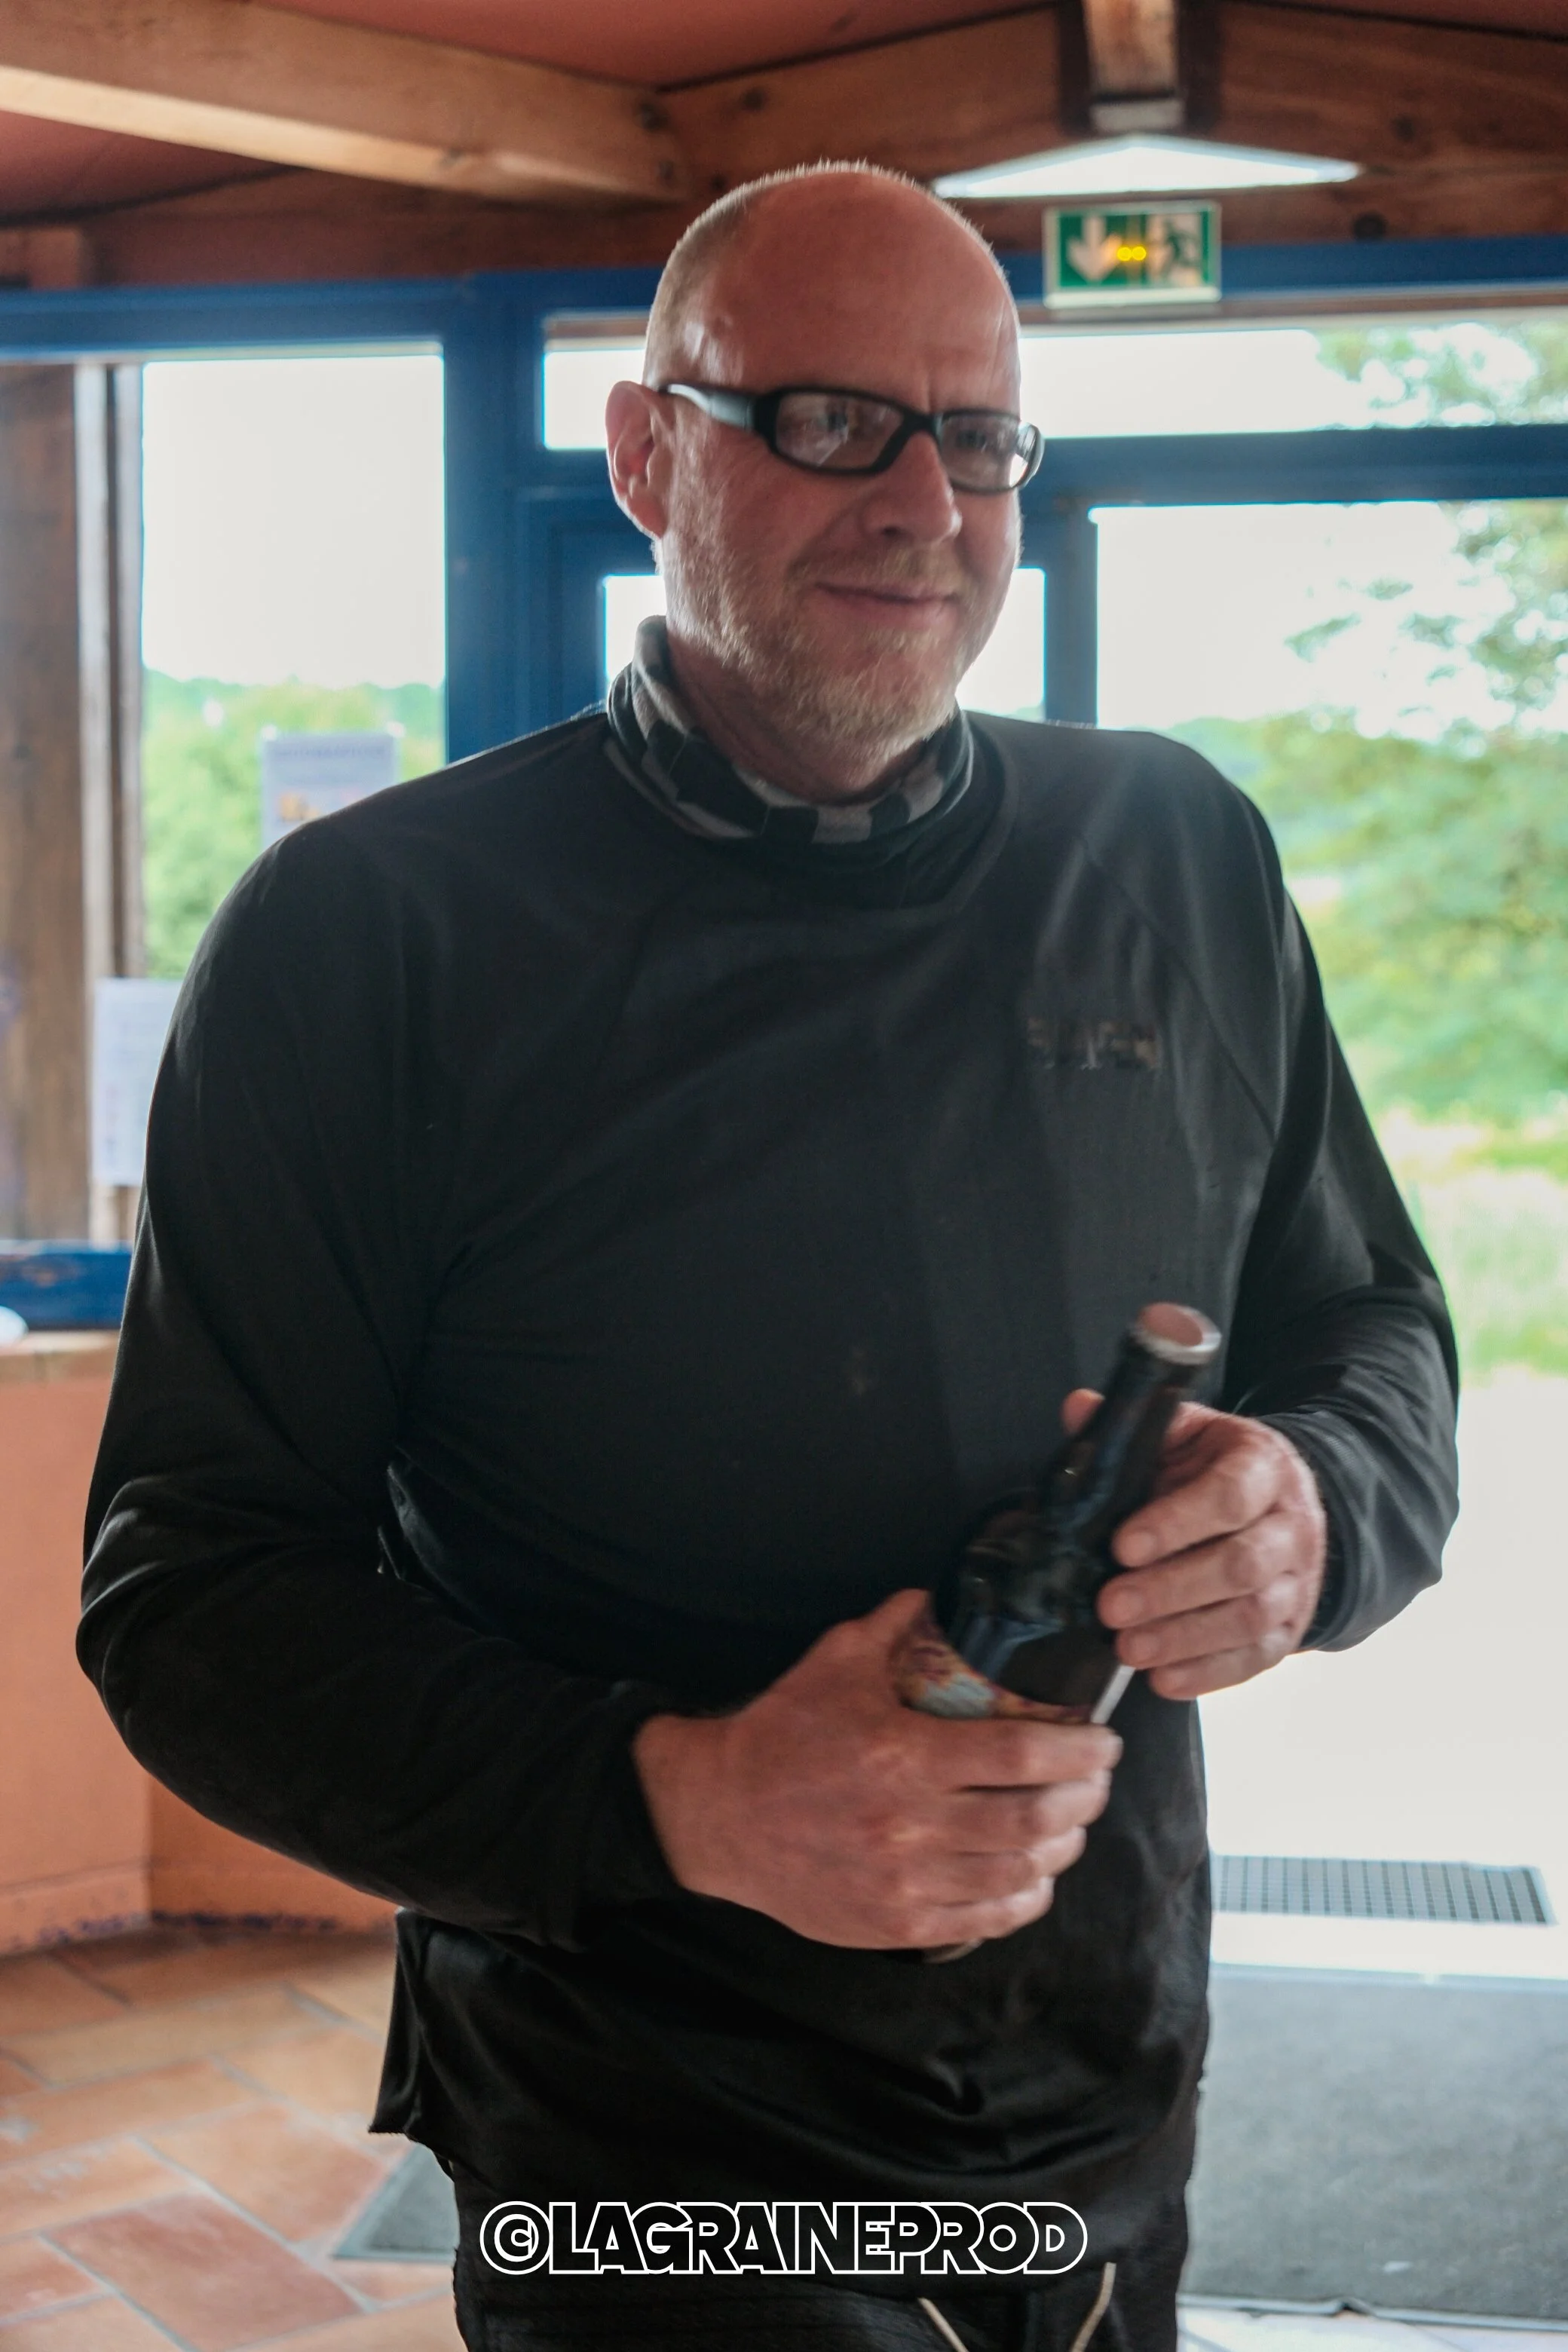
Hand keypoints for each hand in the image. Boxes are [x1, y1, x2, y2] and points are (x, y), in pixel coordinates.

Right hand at [633, 1589, 1119, 1949]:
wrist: (718, 1816)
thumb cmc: (779, 1735)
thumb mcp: (833, 1662)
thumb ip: (892, 1624)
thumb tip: (934, 1593)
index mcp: (905, 1755)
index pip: (1023, 1754)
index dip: (1079, 1750)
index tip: (1104, 1740)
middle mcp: (913, 1825)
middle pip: (1035, 1819)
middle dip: (1085, 1798)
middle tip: (1098, 1779)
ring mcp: (908, 1882)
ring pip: (1019, 1873)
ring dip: (1062, 1847)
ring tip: (1072, 1823)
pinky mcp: (898, 1925)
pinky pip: (986, 1920)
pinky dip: (1025, 1898)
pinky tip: (1034, 1876)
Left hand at [1074, 1393, 1327, 1700]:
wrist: (1282, 1504)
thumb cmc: (1216, 1468)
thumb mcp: (1185, 1433)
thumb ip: (1135, 1428)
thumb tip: (1077, 1407)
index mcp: (1263, 1467)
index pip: (1228, 1497)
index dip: (1175, 1523)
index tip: (1122, 1546)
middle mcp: (1291, 1526)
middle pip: (1241, 1566)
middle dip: (1171, 1590)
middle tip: (1111, 1607)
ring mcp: (1297, 1582)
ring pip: (1250, 1617)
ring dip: (1185, 1638)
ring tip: (1128, 1649)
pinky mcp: (1290, 1629)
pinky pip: (1256, 1658)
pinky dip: (1209, 1674)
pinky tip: (1162, 1679)